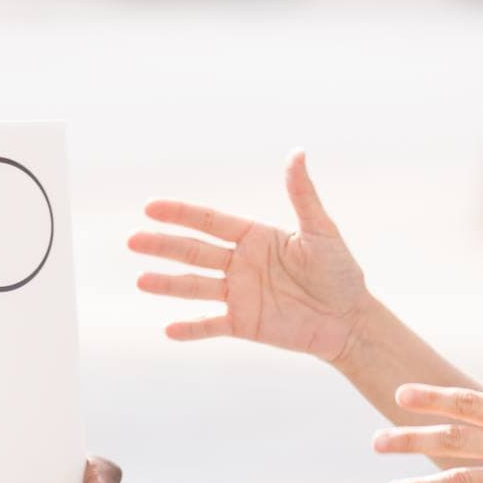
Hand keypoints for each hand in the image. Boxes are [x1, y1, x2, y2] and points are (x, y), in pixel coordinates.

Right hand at [128, 151, 370, 362]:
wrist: (350, 320)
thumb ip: (302, 195)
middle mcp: (240, 263)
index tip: (150, 207)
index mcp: (254, 237)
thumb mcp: (321, 231)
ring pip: (196, 287)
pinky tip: (168, 330)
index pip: (210, 221)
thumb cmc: (340, 272)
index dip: (180, 214)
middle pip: (194, 252)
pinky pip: (213, 325)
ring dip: (168, 285)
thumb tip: (297, 152)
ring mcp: (240, 294)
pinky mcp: (245, 324)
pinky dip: (192, 328)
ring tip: (141, 280)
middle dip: (163, 245)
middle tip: (132, 240)